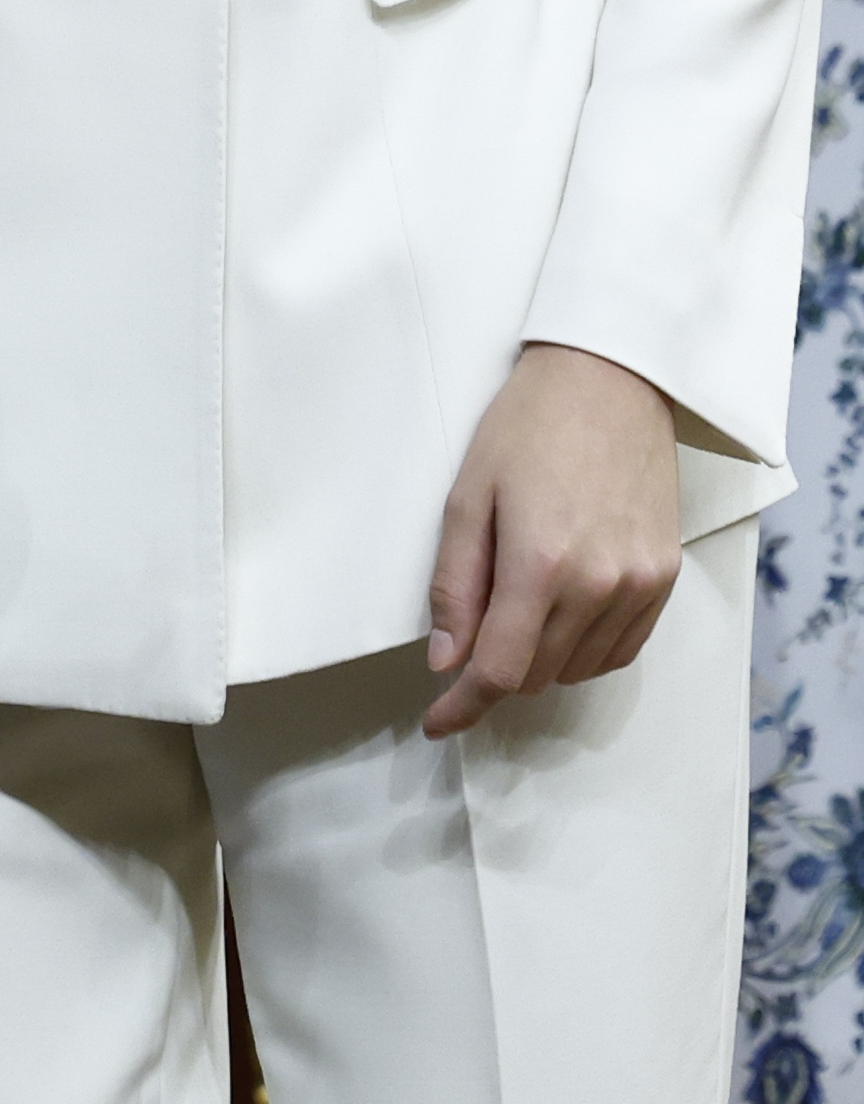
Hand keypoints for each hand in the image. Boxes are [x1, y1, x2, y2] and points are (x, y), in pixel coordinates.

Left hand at [423, 341, 679, 735]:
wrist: (610, 380)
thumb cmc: (527, 426)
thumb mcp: (468, 495)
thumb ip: (455, 585)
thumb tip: (446, 660)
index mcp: (541, 563)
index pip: (500, 670)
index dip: (464, 705)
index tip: (438, 722)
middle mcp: (599, 585)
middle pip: (537, 673)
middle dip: (495, 667)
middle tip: (472, 626)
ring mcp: (640, 585)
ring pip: (578, 668)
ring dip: (540, 656)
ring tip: (520, 596)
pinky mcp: (665, 578)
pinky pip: (621, 649)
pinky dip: (584, 648)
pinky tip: (563, 611)